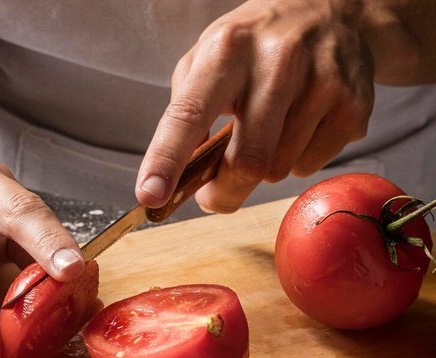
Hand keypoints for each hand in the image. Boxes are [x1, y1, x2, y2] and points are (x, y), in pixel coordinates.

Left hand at [136, 0, 375, 213]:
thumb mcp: (208, 60)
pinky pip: (308, 167)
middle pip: (245, 163)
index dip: (166, 160)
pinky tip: (300, 126)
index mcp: (226, 50)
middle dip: (224, 191)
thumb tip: (183, 174)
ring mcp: (321, 82)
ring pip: (277, 170)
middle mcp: (277, 61)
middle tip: (215, 192)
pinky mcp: (352, 106)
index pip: (189, 114)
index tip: (150, 195)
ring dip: (263, 168)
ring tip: (269, 130)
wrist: (335, 11)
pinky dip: (295, 160)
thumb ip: (186, 113)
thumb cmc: (255, 48)